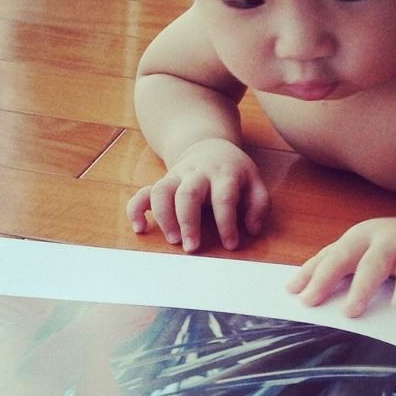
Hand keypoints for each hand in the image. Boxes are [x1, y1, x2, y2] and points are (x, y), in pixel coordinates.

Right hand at [126, 138, 268, 251]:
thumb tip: (252, 229)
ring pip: (161, 191)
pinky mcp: (163, 181)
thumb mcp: (254, 182)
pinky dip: (136, 209)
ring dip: (163, 217)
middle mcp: (198, 174)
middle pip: (188, 194)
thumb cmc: (234, 173)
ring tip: (172, 240)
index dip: (227, 222)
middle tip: (192, 248)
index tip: (230, 245)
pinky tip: (140, 228)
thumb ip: (259, 205)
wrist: (210, 146)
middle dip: (188, 222)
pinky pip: (143, 193)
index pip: (224, 197)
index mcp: (224, 174)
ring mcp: (177, 176)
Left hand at [288, 216, 395, 316]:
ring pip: (374, 264)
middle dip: (324, 278)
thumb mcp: (369, 256)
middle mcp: (372, 236)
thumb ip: (345, 271)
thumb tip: (309, 294)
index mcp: (355, 239)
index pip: (327, 256)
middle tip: (309, 301)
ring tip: (350, 311)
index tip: (291, 293)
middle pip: (343, 256)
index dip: (308, 273)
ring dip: (360, 288)